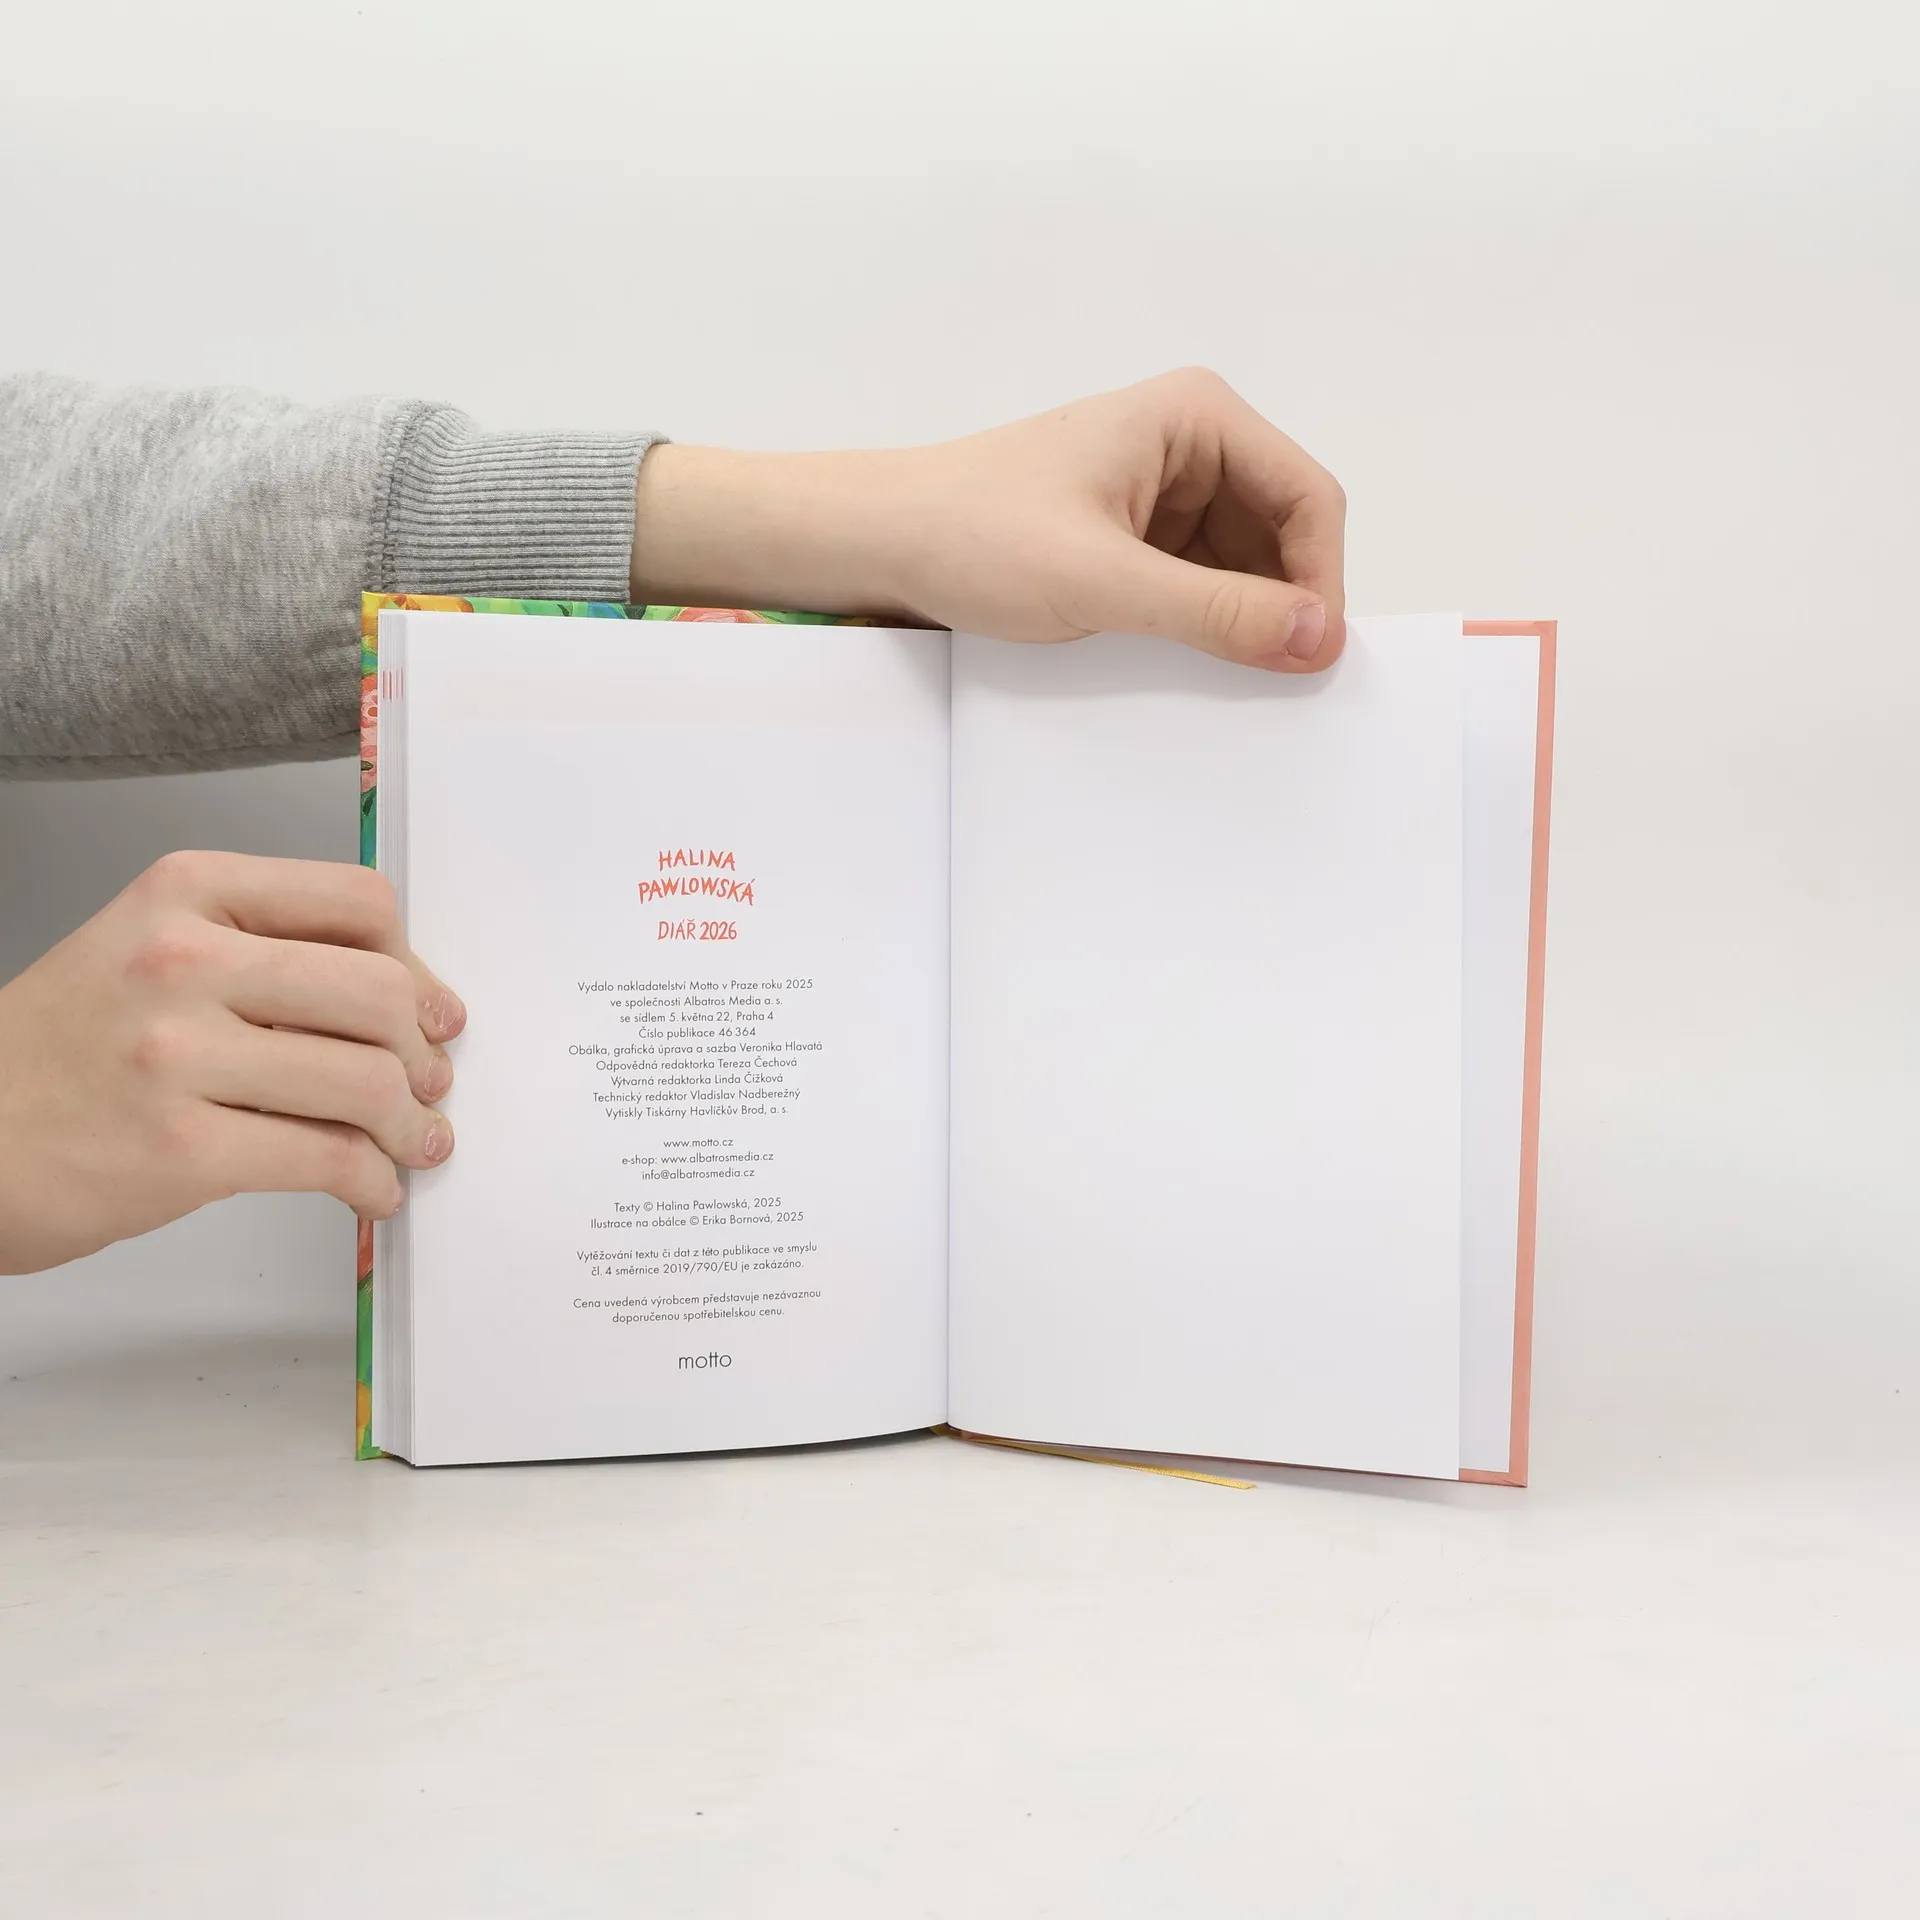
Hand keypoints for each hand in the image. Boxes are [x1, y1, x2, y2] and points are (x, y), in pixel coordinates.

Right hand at [0, 851, 463, 1275]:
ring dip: (411, 1125)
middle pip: (379, 992)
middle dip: (424, 1051)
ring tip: (410, 1143)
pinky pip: (327, 1158)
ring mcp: (178, 1055)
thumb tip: (402, 1000)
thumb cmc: (62, 1048)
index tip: (429, 1008)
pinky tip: (371, 1188)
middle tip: (428, 1085)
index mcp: (189, 892)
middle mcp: (183, 960)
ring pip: (366, 1080)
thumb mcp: (150, 950)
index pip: (358, 903)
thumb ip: (265, 952)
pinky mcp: (180, 1149)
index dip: (414, 966)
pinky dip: (372, 1180)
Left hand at [631, 368, 1345, 670]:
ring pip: (1244, 568)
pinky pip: (1197, 586)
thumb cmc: (976, 537)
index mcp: (1197, 418)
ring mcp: (1162, 493)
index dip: (1321, 581)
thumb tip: (1319, 639)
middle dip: (1282, 605)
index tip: (1310, 660)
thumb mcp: (1104, 583)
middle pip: (1283, 534)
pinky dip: (1202, 628)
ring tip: (1220, 682)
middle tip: (1274, 687)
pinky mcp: (1132, 538)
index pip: (1308, 498)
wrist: (878, 543)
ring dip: (1241, 623)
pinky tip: (1184, 668)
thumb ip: (1215, 613)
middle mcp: (1191, 444)